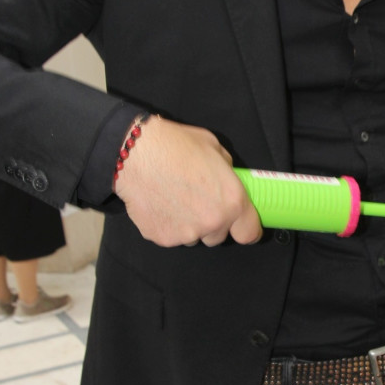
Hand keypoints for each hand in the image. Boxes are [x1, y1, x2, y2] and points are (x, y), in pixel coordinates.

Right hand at [114, 116, 262, 247]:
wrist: (135, 154)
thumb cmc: (174, 146)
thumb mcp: (214, 149)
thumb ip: (227, 172)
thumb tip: (227, 181)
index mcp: (232, 201)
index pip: (250, 233)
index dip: (246, 229)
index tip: (241, 226)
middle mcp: (212, 222)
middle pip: (219, 236)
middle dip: (212, 222)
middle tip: (197, 200)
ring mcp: (186, 234)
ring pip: (194, 237)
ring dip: (190, 225)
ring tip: (175, 198)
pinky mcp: (162, 238)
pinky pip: (171, 236)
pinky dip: (167, 224)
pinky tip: (160, 203)